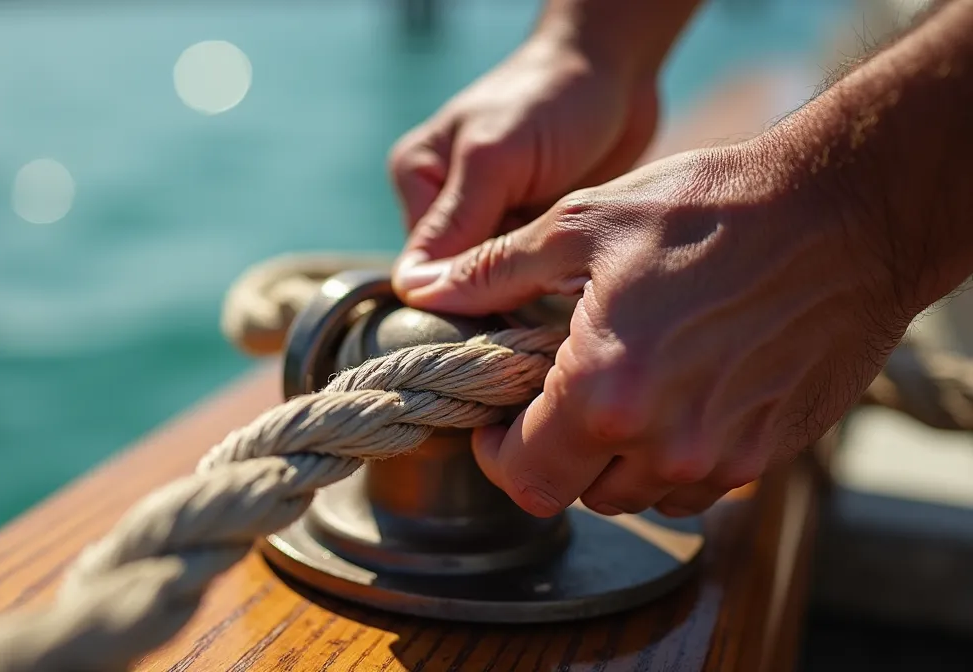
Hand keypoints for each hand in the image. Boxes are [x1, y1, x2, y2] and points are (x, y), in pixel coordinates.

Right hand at [388, 36, 658, 278]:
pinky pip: (529, 272)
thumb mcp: (495, 159)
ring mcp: (491, 216)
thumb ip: (455, 223)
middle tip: (538, 287)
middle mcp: (447, 202)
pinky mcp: (531, 226)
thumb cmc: (550, 100)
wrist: (617, 71)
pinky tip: (570, 271)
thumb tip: (410, 288)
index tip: (504, 300)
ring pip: (497, 280)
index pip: (421, 266)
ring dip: (526, 284)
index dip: (459, 292)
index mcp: (419, 178)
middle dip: (496, 288)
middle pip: (459, 278)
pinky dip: (548, 276)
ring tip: (559, 275)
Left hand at [395, 141, 913, 517]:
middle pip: (576, 494)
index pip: (521, 477)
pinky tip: (676, 391)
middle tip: (556, 393)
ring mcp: (724, 457)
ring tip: (620, 383)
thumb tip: (425, 288)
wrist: (848, 213)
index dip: (497, 452)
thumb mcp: (585, 223)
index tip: (499, 418)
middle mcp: (663, 444)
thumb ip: (495, 271)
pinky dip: (671, 455)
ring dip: (613, 457)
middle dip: (552, 453)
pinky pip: (698, 483)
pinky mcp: (770, 453)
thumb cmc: (712, 208)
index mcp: (603, 393)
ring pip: (637, 495)